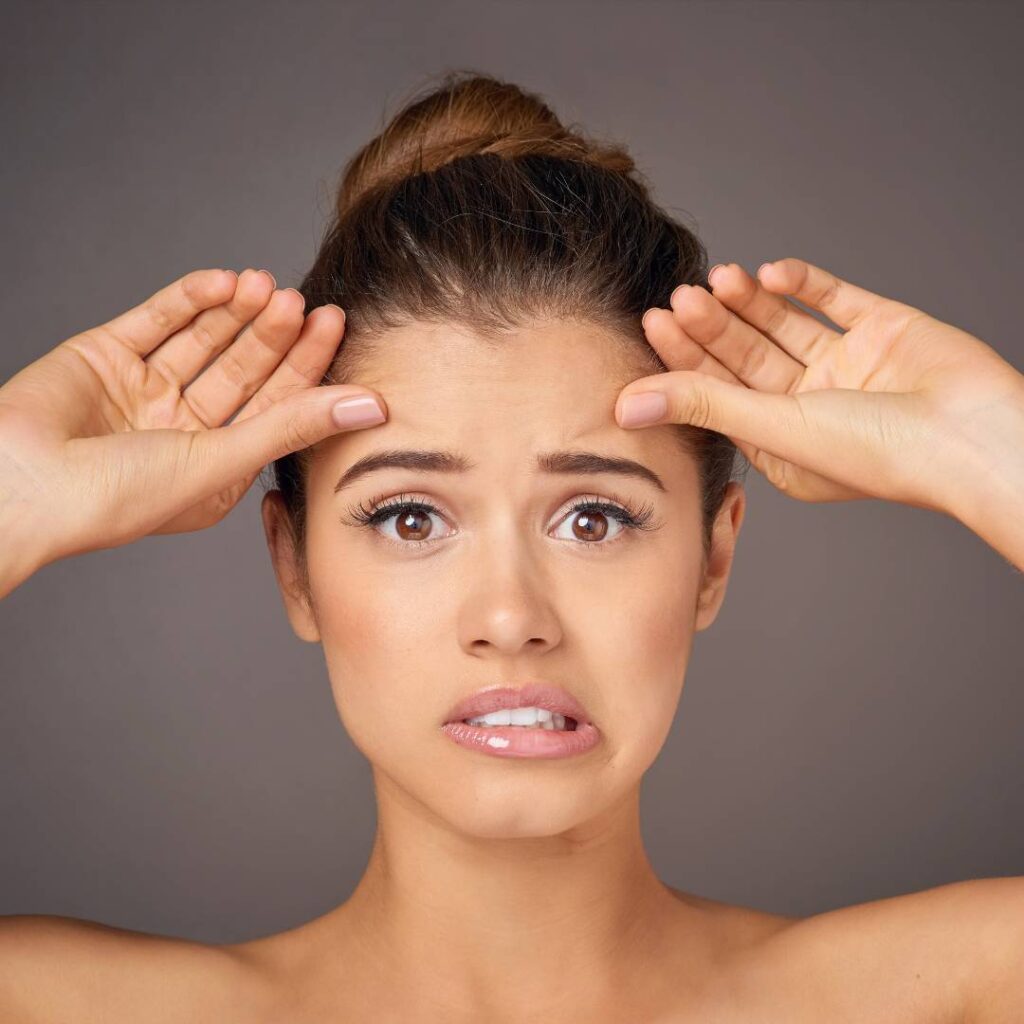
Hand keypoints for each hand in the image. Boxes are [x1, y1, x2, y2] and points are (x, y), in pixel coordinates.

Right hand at [0, 268, 386, 577]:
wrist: (18, 484)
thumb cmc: (117, 496)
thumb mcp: (221, 461)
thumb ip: (294, 427)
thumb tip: (373, 407)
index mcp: (216, 466)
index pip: (275, 407)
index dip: (306, 366)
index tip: (335, 324)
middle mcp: (184, 429)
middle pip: (244, 370)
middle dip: (273, 335)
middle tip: (301, 300)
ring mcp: (144, 392)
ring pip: (204, 340)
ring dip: (237, 312)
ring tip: (266, 285)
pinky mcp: (105, 357)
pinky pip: (158, 320)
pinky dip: (191, 299)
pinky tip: (225, 281)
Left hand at [615, 257, 1023, 515]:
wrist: (974, 433)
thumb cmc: (879, 451)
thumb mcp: (776, 427)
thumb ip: (702, 406)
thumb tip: (624, 405)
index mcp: (781, 441)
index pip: (718, 393)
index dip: (684, 358)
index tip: (652, 320)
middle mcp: (809, 405)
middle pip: (744, 356)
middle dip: (712, 325)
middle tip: (680, 295)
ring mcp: (846, 366)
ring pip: (782, 325)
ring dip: (749, 300)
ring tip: (719, 278)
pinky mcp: (881, 328)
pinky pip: (830, 298)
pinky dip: (800, 282)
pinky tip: (769, 272)